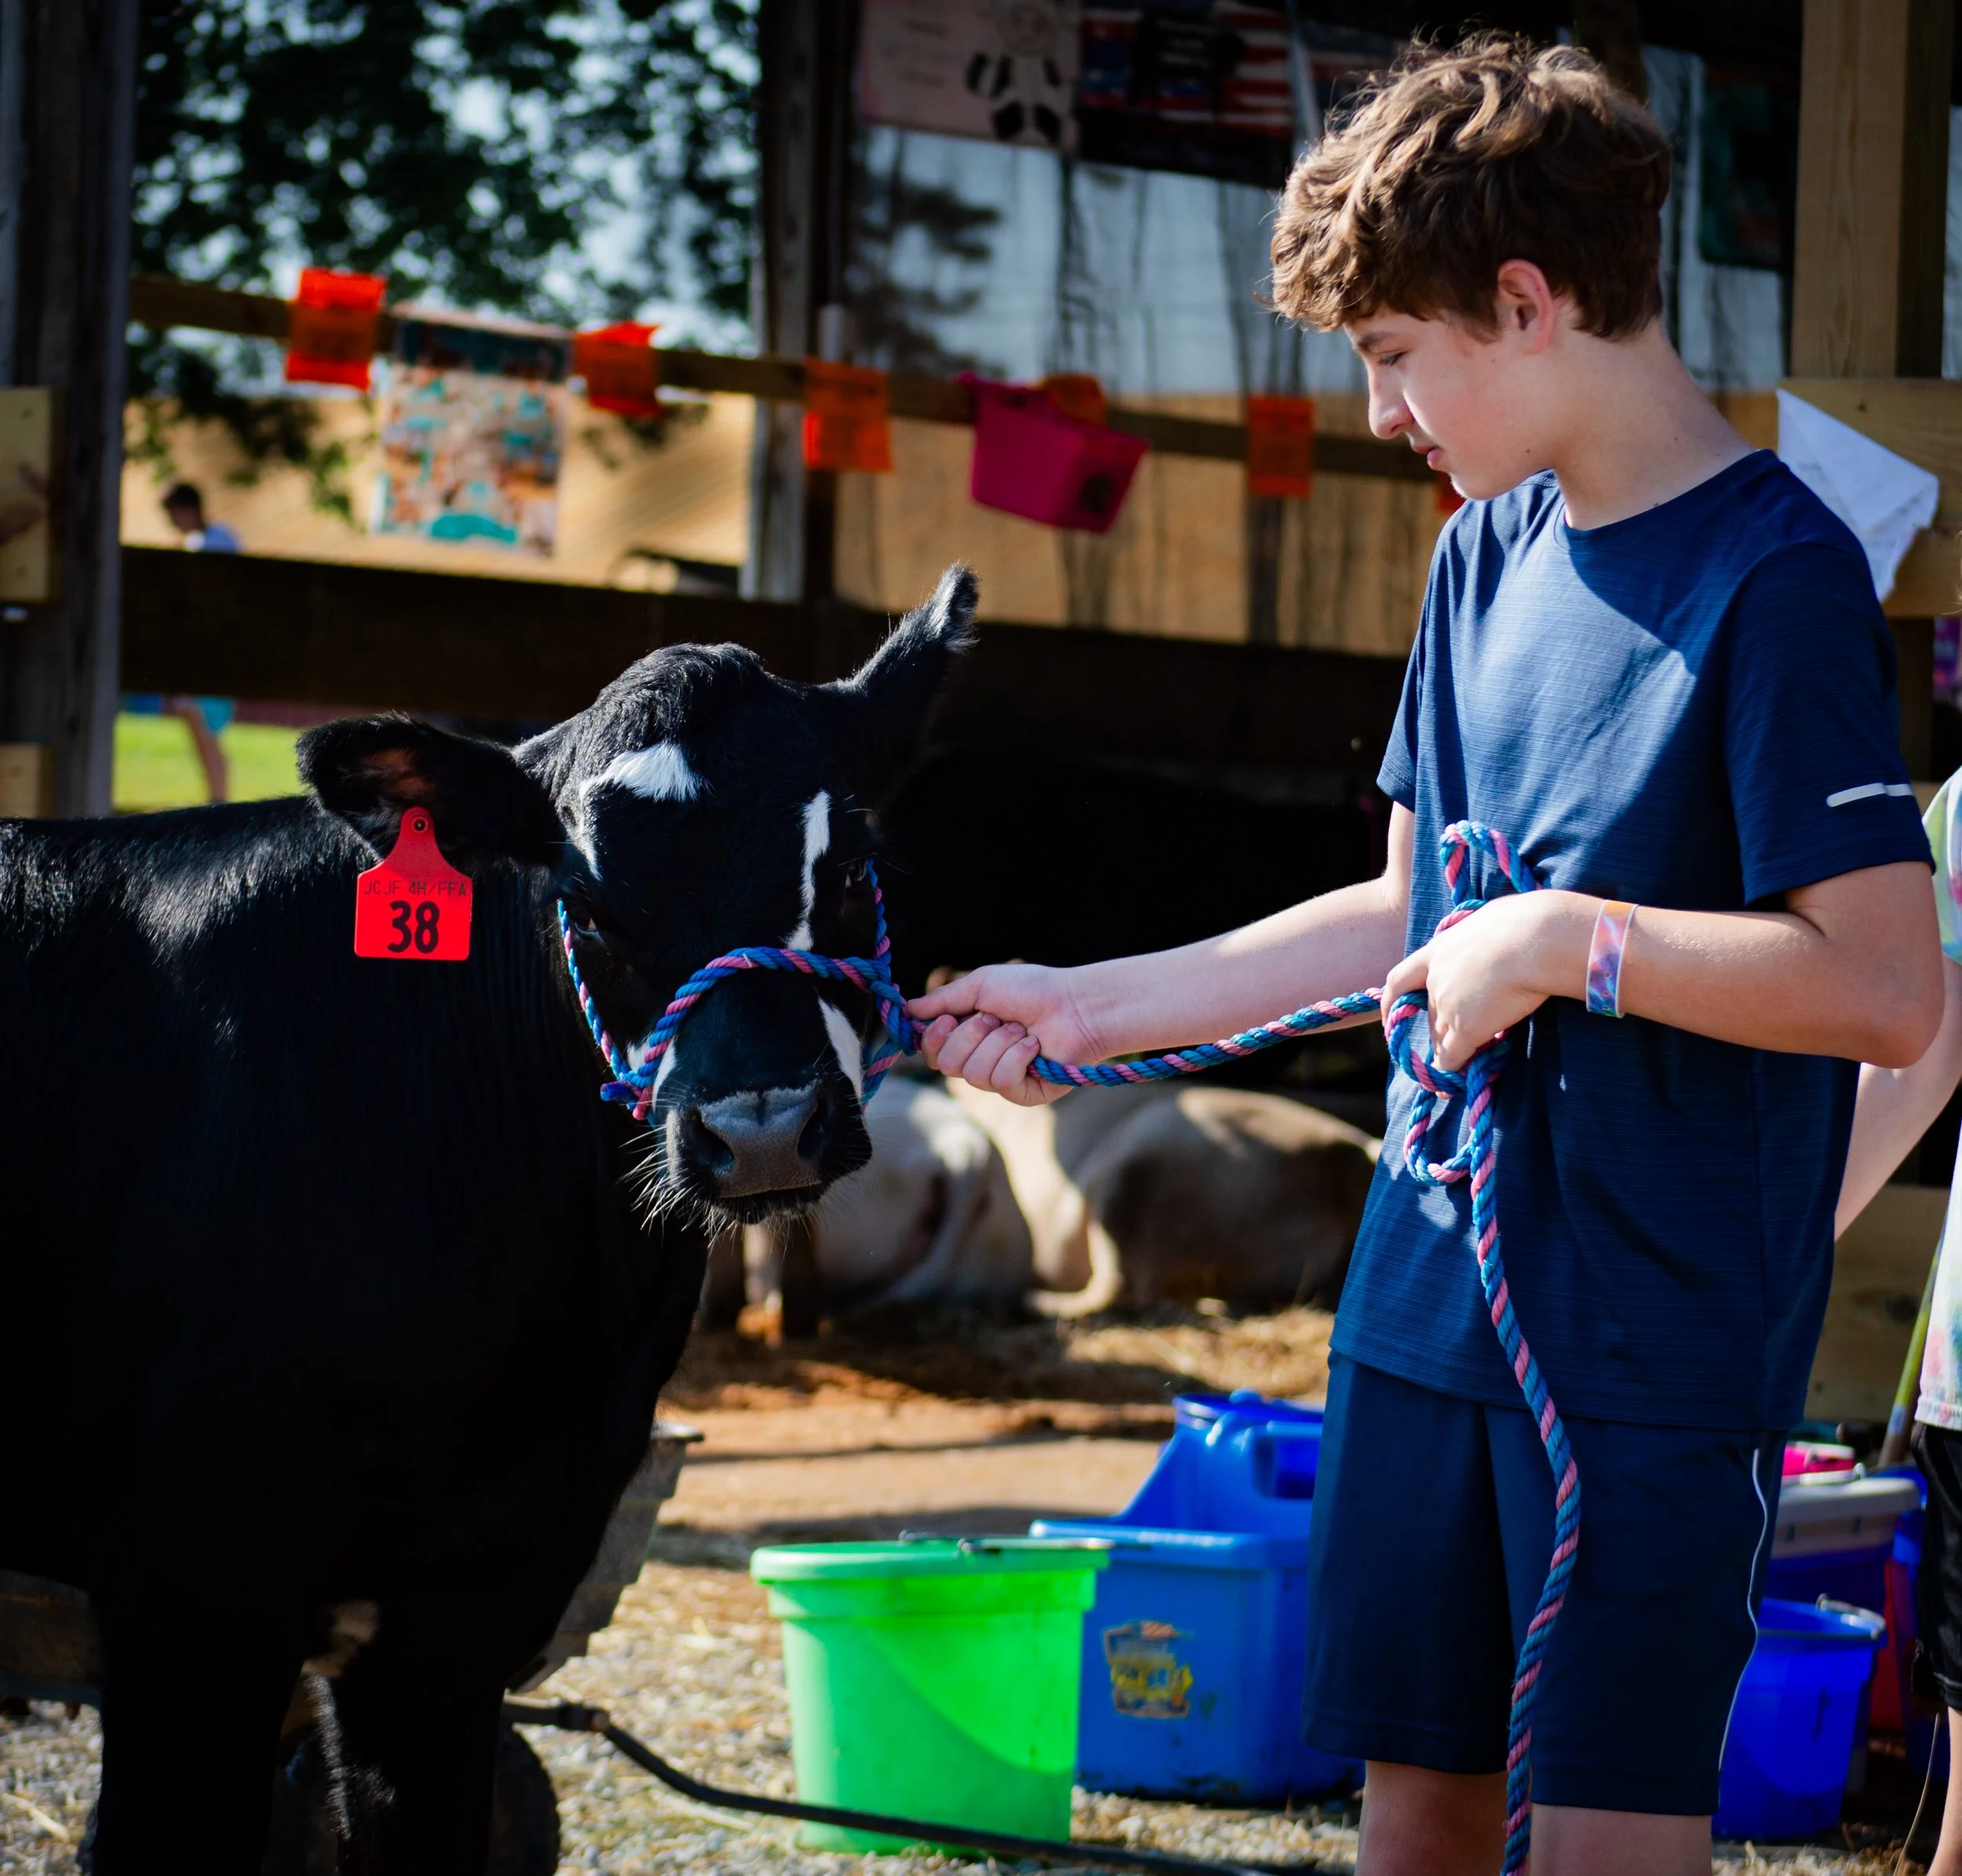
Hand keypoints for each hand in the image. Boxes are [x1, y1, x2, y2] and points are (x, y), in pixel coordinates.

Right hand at [906, 963, 1100, 1105]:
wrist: (1076, 1004)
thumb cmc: (1032, 990)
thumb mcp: (980, 985)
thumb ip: (943, 1000)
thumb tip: (907, 1010)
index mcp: (969, 1036)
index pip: (933, 1053)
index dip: (934, 1040)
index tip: (947, 1019)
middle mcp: (982, 1059)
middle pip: (947, 1065)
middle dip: (970, 1035)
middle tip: (996, 1018)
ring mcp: (1003, 1080)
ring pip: (974, 1074)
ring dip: (998, 1043)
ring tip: (1021, 1029)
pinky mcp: (1024, 1094)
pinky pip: (1001, 1082)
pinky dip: (1016, 1057)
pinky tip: (1034, 1046)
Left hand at [1380, 890, 1592, 1072]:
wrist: (1537, 937)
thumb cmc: (1528, 922)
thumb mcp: (1493, 920)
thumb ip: (1485, 934)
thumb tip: (1501, 929)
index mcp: (1438, 950)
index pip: (1401, 979)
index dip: (1392, 999)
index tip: (1393, 1011)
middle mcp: (1436, 979)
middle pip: (1430, 1014)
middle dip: (1442, 1029)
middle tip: (1457, 1043)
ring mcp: (1448, 1004)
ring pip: (1442, 1037)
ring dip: (1449, 1052)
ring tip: (1460, 1068)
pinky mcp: (1465, 1027)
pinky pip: (1451, 1056)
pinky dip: (1450, 1071)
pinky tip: (1452, 1083)